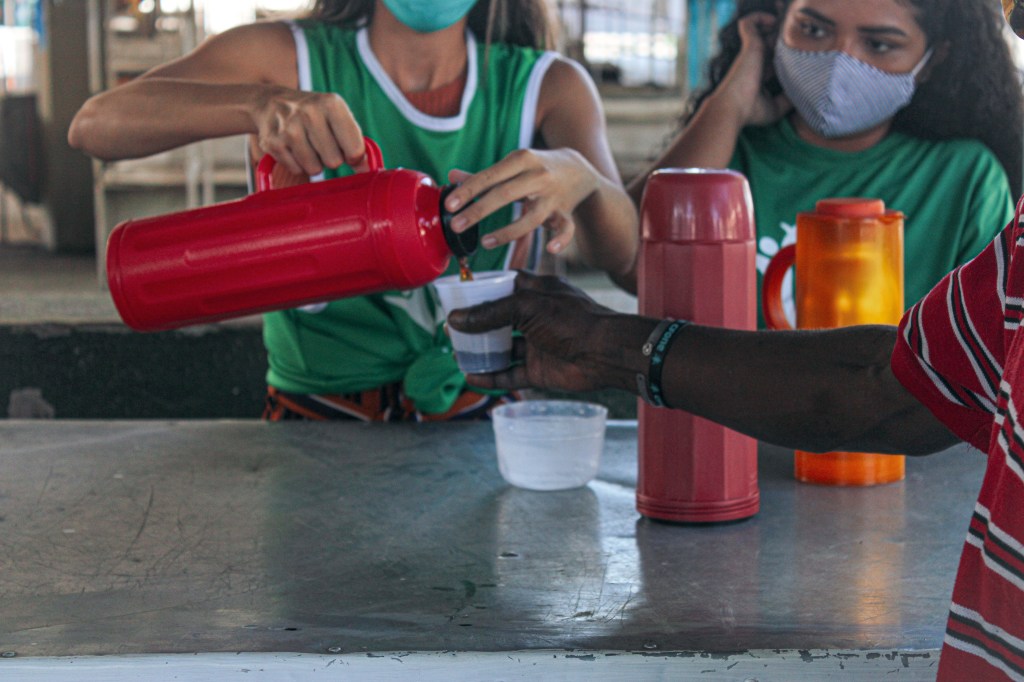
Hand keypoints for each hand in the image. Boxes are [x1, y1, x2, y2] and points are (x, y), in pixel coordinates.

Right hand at [251, 86, 365, 176]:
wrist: (271, 103)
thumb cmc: (314, 114)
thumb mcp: (337, 117)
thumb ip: (355, 142)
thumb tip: (366, 169)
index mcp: (331, 104)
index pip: (355, 148)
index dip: (354, 157)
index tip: (349, 152)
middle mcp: (309, 113)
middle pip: (334, 161)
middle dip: (331, 158)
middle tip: (322, 144)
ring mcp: (289, 128)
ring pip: (315, 168)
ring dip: (314, 163)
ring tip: (307, 144)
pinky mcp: (273, 142)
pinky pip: (297, 170)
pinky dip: (298, 164)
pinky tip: (293, 147)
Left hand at [443, 148, 601, 253]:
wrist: (579, 168)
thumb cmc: (537, 167)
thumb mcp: (514, 164)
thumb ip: (484, 175)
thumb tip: (451, 177)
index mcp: (522, 159)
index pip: (491, 175)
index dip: (469, 190)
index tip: (449, 205)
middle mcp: (539, 176)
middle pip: (506, 194)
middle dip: (479, 211)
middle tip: (456, 226)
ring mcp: (554, 196)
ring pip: (532, 217)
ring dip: (507, 232)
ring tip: (485, 242)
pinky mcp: (566, 213)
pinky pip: (566, 229)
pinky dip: (561, 240)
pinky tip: (549, 249)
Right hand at [447, 272, 636, 392]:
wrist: (604, 352)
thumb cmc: (572, 320)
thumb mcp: (527, 306)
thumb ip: (490, 312)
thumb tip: (456, 319)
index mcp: (536, 292)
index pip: (503, 287)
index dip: (481, 291)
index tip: (458, 297)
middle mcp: (535, 317)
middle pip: (498, 320)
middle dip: (475, 325)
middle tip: (451, 330)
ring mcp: (537, 345)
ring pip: (502, 349)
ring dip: (481, 351)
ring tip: (457, 352)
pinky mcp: (540, 369)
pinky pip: (510, 374)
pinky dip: (492, 376)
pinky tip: (472, 375)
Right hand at [715, 12, 790, 126]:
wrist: (732, 108)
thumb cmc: (750, 111)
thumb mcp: (776, 108)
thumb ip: (789, 98)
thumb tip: (804, 92)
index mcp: (762, 73)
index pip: (774, 56)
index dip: (784, 51)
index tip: (798, 54)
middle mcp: (757, 60)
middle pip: (770, 39)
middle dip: (781, 36)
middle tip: (795, 41)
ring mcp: (751, 51)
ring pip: (761, 28)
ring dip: (773, 26)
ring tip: (785, 33)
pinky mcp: (749, 45)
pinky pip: (749, 21)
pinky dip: (759, 17)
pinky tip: (772, 24)